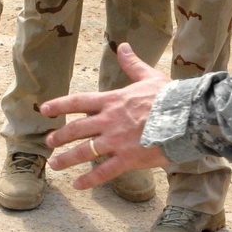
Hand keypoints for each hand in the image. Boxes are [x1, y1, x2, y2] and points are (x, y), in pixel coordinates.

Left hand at [41, 42, 167, 187]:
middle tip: (49, 142)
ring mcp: (117, 141)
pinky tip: (77, 185)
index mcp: (112, 101)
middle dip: (60, 136)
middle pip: (76, 129)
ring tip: (54, 164)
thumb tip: (123, 46)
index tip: (44, 109)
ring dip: (67, 159)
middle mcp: (109, 121)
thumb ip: (132, 64)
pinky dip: (89, 179)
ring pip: (85, 151)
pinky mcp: (127, 159)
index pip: (78, 102)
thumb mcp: (148, 76)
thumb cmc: (170, 96)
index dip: (59, 105)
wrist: (186, 117)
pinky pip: (103, 171)